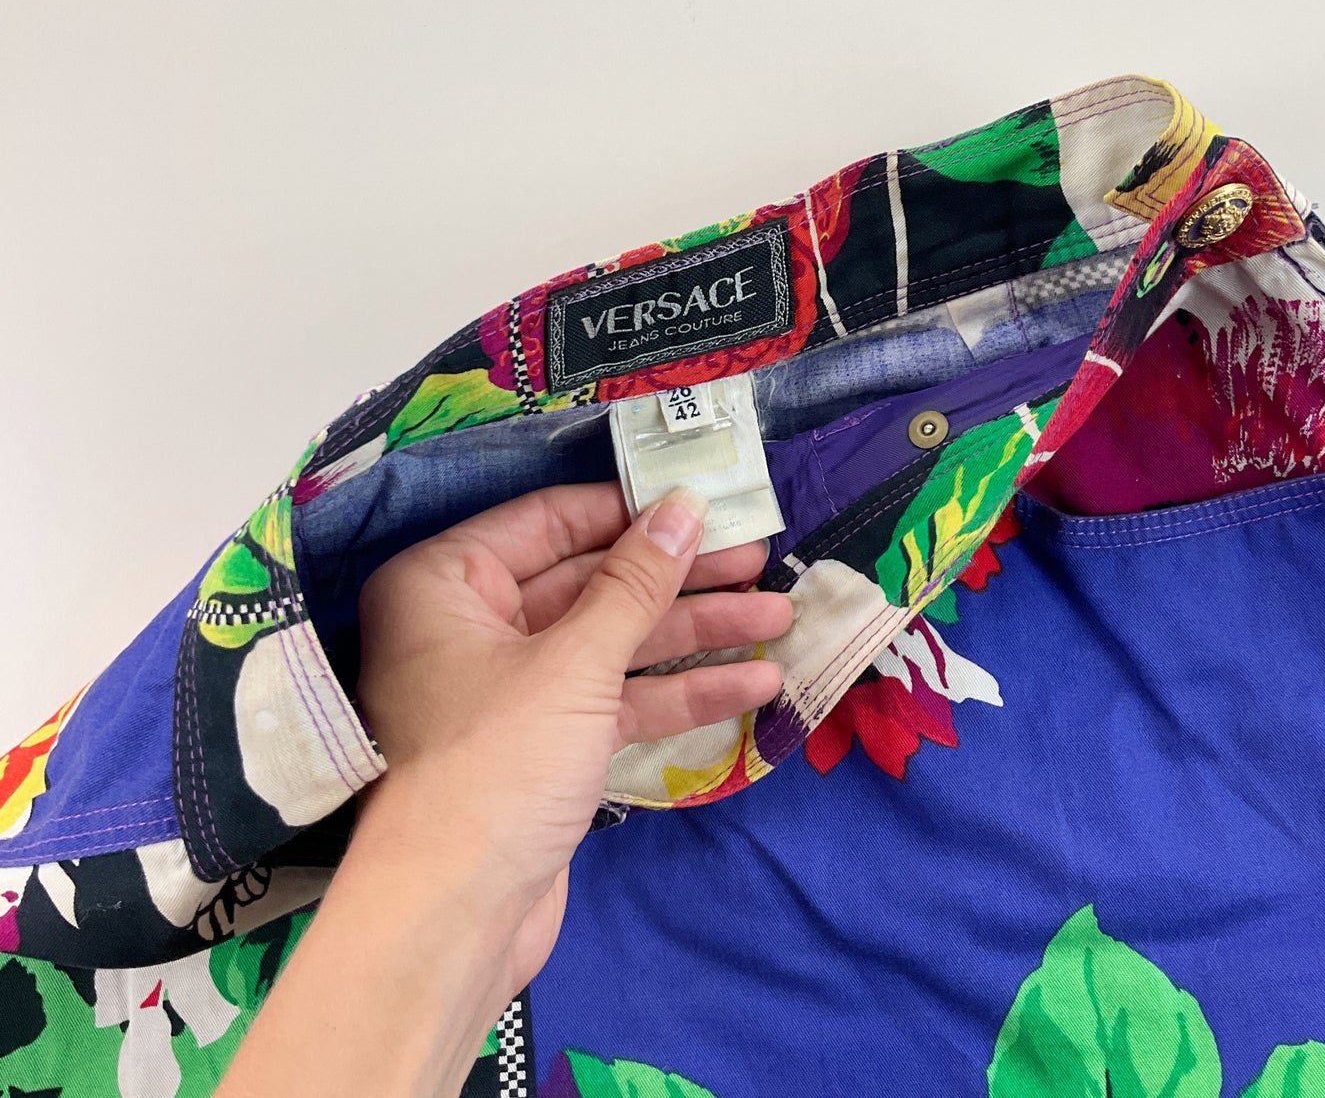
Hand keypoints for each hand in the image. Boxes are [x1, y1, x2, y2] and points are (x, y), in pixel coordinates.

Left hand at [349, 481, 790, 1001]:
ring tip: (780, 616)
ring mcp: (513, 689)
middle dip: (679, 578)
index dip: (631, 511)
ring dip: (695, 633)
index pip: (550, 521)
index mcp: (446, 583)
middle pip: (591, 581)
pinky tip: (754, 683)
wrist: (452, 920)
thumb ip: (636, 583)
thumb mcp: (575, 663)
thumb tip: (683, 508)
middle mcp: (472, 625)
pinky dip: (678, 692)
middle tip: (760, 558)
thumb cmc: (496, 765)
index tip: (705, 500)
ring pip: (613, 642)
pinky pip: (616, 699)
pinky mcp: (546, 745)